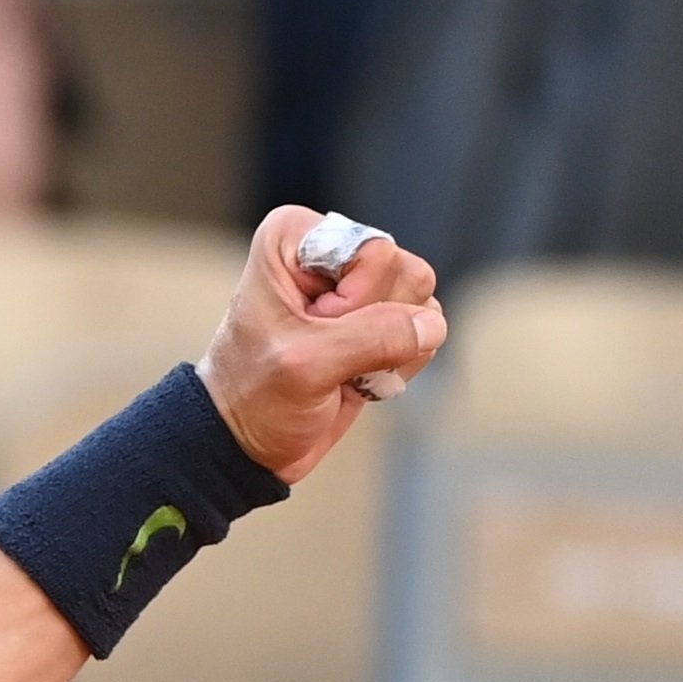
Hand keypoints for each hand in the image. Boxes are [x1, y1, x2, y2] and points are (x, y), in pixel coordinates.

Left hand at [199, 203, 444, 484]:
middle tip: (323, 352)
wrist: (250, 443)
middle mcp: (330, 253)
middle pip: (405, 271)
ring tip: (338, 367)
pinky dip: (398, 365)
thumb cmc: (254, 398)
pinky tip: (356, 378)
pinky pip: (426, 332)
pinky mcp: (381, 322)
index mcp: (292, 238)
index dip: (353, 301)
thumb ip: (372, 337)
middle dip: (372, 325)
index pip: (373, 250)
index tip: (310, 328)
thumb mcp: (304, 366)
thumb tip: (432, 325)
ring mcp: (360, 287)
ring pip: (422, 302)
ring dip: (389, 350)